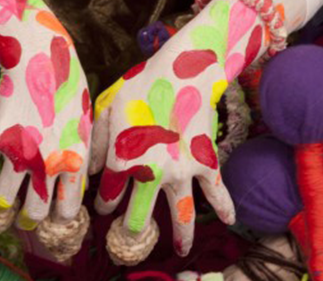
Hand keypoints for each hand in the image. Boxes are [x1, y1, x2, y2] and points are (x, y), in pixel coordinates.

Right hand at [0, 0, 91, 225]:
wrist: (39, 51)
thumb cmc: (68, 82)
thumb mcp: (86, 120)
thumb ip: (81, 153)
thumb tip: (78, 181)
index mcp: (74, 160)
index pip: (66, 209)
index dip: (58, 219)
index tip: (52, 219)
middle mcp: (46, 164)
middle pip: (33, 212)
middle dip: (28, 218)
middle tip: (23, 217)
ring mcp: (18, 154)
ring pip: (2, 200)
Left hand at [89, 0, 268, 255]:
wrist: (185, 69)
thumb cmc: (142, 84)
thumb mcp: (109, 106)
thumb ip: (97, 141)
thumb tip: (93, 171)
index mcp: (123, 160)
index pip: (110, 196)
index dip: (105, 205)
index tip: (105, 208)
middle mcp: (152, 172)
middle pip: (140, 215)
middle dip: (133, 231)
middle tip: (132, 241)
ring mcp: (182, 170)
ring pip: (181, 213)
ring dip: (181, 235)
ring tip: (181, 252)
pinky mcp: (206, 162)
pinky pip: (216, 191)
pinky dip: (225, 207)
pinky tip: (229, 221)